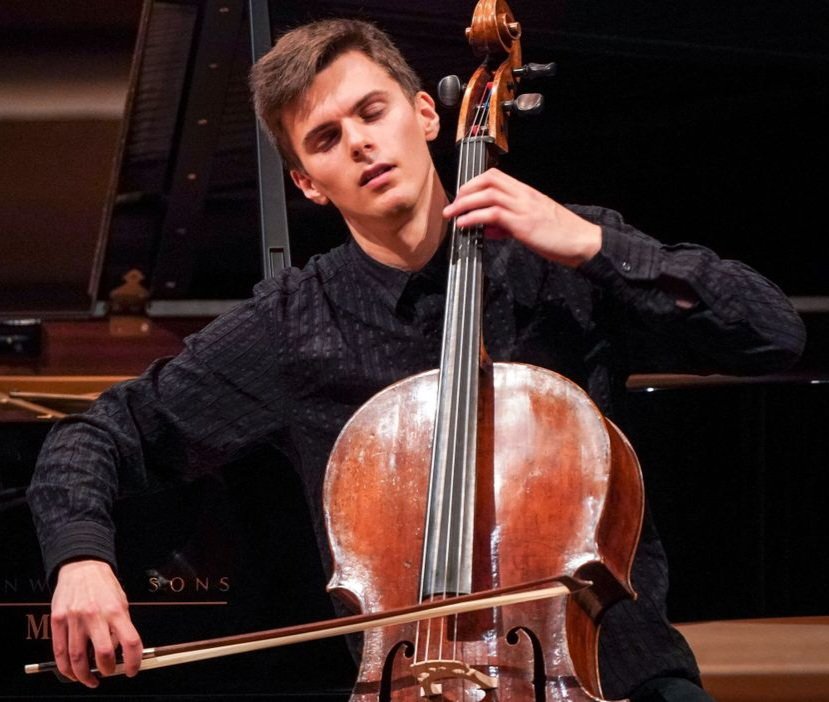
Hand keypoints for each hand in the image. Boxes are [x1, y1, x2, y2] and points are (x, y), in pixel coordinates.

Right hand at [50, 560, 142, 686]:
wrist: (82, 567)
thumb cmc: (103, 584)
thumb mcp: (121, 601)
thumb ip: (121, 625)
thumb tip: (120, 650)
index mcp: (115, 610)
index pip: (130, 641)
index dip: (134, 660)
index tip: (133, 669)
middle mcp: (95, 615)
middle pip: (103, 654)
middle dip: (107, 670)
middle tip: (109, 672)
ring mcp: (74, 619)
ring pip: (77, 658)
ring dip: (84, 675)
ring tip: (90, 679)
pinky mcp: (58, 620)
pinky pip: (60, 651)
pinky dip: (66, 667)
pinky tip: (72, 671)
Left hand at [442, 168, 601, 267]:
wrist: (581, 241)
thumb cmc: (559, 234)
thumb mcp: (531, 223)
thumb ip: (508, 223)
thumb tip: (487, 228)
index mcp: (526, 192)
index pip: (495, 176)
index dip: (474, 183)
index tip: (463, 195)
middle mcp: (523, 195)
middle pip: (488, 180)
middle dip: (466, 190)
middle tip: (454, 204)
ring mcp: (523, 207)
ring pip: (487, 195)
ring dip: (464, 204)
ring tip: (452, 215)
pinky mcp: (522, 224)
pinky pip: (493, 214)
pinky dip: (474, 218)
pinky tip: (464, 224)